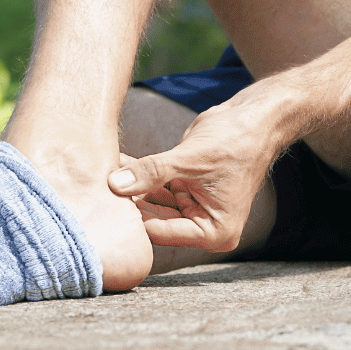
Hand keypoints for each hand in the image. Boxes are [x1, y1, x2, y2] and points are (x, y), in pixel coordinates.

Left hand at [107, 91, 286, 251]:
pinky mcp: (183, 187)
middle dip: (128, 201)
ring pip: (150, 200)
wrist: (254, 118)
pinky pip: (153, 184)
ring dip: (128, 186)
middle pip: (153, 218)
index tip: (103, 205)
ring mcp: (191, 206)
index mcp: (212, 232)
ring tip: (102, 171)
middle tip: (96, 187)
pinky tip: (115, 162)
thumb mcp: (188, 160)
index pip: (160, 232)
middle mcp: (202, 224)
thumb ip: (151, 174)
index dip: (132, 218)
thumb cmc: (235, 142)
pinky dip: (136, 174)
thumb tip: (114, 185)